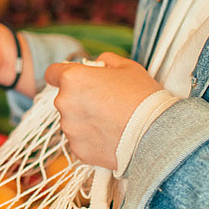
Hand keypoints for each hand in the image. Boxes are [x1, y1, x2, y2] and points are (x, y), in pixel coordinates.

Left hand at [44, 52, 161, 169]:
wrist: (155, 134)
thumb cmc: (142, 96)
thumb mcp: (127, 67)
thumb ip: (106, 60)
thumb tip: (97, 62)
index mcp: (72, 78)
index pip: (52, 72)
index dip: (62, 74)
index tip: (73, 79)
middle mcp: (64, 103)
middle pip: (65, 98)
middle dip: (80, 99)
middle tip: (106, 103)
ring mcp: (69, 128)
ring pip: (72, 120)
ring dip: (85, 120)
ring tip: (112, 122)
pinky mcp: (77, 149)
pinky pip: (80, 140)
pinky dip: (91, 139)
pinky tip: (111, 136)